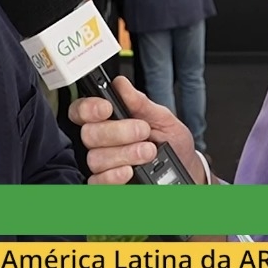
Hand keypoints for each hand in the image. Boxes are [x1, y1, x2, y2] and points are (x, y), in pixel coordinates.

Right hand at [67, 76, 204, 184]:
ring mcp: (104, 163)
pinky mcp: (107, 184)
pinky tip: (129, 171)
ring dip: (124, 154)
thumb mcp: (162, 117)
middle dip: (118, 132)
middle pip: (88, 134)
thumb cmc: (172, 142)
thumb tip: (121, 84)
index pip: (82, 110)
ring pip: (95, 158)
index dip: (89, 108)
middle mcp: (102, 141)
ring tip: (148, 151)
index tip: (107, 108)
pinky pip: (97, 182)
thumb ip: (140, 102)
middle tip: (143, 131)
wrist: (186, 169)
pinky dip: (113, 176)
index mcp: (109, 118)